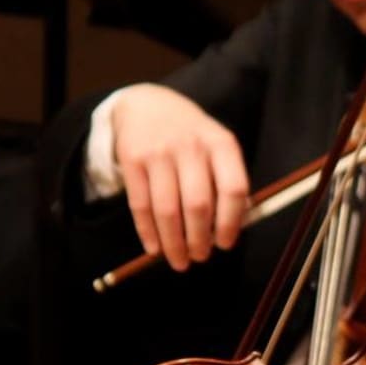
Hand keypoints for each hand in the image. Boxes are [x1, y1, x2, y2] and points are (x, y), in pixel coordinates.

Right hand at [110, 84, 249, 270]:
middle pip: (198, 204)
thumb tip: (230, 230)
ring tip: (179, 260)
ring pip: (167, 210)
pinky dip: (148, 233)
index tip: (225, 244)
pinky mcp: (132, 160)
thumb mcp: (215, 145)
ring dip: (173, 243)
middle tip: (200, 257)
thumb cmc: (189, 135)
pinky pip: (140, 205)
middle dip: (199, 240)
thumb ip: (225, 180)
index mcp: (221, 143)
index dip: (230, 222)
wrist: (146, 104)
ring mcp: (159, 152)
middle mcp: (191, 146)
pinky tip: (155, 248)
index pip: (233, 188)